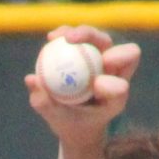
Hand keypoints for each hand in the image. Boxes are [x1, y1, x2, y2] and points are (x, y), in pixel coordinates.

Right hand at [23, 25, 139, 146]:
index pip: (121, 88)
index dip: (111, 85)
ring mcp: (108, 60)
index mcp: (116, 99)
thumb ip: (45, 103)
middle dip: (111, 50)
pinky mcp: (95, 51)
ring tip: (61, 37)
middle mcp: (118, 76)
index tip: (94, 86)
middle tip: (82, 50)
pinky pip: (85, 37)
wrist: (78, 121)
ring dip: (86, 34)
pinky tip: (52, 37)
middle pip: (127, 54)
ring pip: (104, 40)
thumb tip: (31, 78)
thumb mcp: (56, 120)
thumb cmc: (71, 124)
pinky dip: (70, 33)